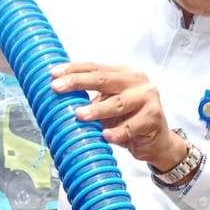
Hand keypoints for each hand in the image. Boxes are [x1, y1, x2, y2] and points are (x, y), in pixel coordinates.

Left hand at [50, 62, 178, 166]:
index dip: (74, 70)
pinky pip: (130, 127)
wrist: (156, 142)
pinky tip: (106, 136)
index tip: (53, 74)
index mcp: (123, 74)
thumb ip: (90, 100)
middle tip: (58, 88)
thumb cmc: (128, 121)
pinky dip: (117, 133)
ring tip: (79, 115)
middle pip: (104, 79)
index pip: (95, 67)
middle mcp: (136, 81)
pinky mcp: (153, 118)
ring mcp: (147, 98)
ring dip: (96, 109)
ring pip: (117, 103)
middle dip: (78, 82)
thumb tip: (59, 100)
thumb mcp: (107, 107)